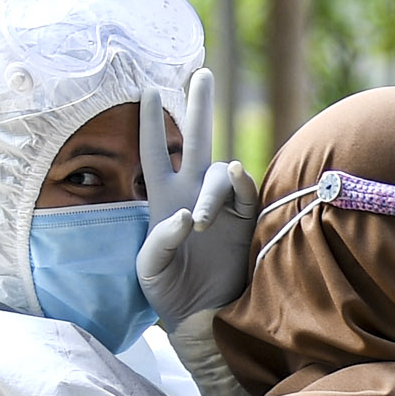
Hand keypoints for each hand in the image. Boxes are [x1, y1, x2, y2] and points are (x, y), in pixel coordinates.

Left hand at [136, 76, 254, 324]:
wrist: (203, 321)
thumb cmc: (169, 295)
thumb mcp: (149, 269)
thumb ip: (161, 239)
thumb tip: (186, 215)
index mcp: (162, 201)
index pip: (152, 152)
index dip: (147, 122)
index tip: (146, 89)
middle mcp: (193, 195)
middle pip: (195, 141)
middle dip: (199, 107)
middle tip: (202, 74)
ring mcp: (222, 208)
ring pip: (220, 173)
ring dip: (211, 189)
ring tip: (203, 221)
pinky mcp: (248, 224)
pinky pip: (247, 195)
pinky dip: (240, 185)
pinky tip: (234, 182)